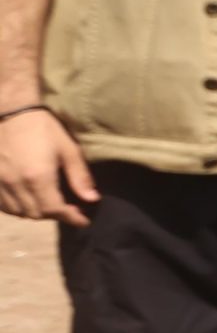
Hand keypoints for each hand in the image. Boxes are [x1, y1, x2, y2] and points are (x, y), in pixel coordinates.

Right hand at [0, 108, 96, 225]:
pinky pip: (3, 205)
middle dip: (54, 215)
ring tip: (48, 203)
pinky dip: (17, 207)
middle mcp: (15, 184)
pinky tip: (27, 198)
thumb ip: (79, 176)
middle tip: (68, 208)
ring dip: (35, 212)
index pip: (54, 210)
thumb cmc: (41, 127)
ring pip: (18, 212)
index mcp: (37, 177)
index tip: (83, 220)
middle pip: (35, 214)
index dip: (71, 218)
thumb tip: (92, 199)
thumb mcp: (67, 148)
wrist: (9, 112)